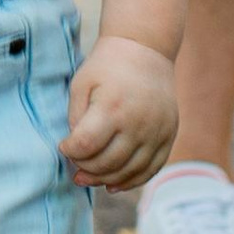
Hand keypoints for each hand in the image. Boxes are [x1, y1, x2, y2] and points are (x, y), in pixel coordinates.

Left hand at [60, 35, 180, 189]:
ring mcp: (157, 131)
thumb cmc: (107, 66)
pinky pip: (151, 169)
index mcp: (112, 107)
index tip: (64, 145)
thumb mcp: (81, 84)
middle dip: (85, 169)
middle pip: (107, 164)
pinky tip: (114, 184)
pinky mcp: (169, 135)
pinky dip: (132, 181)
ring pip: (129, 172)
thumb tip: (78, 151)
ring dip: (105, 180)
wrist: (146, 49)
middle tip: (75, 165)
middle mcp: (138, 123)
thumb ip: (76, 118)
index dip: (70, 151)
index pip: (86, 146)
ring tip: (89, 176)